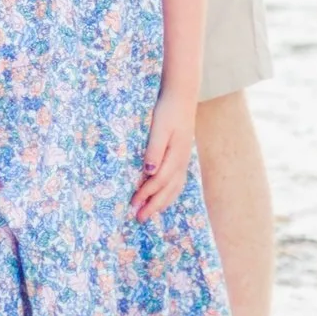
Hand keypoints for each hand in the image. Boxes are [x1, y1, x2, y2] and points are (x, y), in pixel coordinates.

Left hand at [131, 89, 196, 220]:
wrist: (182, 97)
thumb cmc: (168, 111)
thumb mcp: (159, 128)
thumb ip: (154, 150)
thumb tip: (149, 173)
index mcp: (175, 156)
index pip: (159, 181)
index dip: (146, 194)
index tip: (133, 204)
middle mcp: (182, 162)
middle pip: (167, 190)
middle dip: (153, 205)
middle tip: (139, 218)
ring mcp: (184, 160)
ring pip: (174, 188)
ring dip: (162, 202)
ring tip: (150, 212)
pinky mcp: (182, 156)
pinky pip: (177, 181)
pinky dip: (170, 193)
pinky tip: (164, 196)